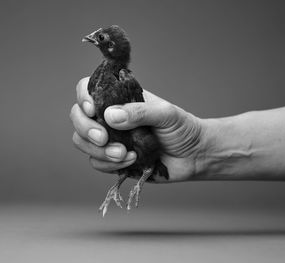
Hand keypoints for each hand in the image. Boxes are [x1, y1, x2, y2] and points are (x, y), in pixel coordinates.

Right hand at [70, 77, 205, 181]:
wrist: (194, 155)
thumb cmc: (183, 128)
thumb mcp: (166, 114)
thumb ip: (140, 112)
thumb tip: (109, 116)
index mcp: (121, 99)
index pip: (89, 89)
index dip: (83, 97)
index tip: (91, 109)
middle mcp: (112, 118)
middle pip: (78, 117)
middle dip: (86, 129)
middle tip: (104, 138)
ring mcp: (111, 139)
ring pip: (82, 142)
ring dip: (98, 151)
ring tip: (125, 154)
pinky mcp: (114, 160)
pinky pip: (96, 162)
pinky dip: (109, 164)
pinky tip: (132, 161)